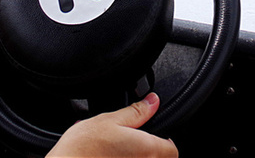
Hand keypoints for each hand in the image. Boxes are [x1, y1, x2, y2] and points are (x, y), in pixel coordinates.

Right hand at [47, 93, 176, 157]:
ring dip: (133, 156)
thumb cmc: (82, 149)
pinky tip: (105, 157)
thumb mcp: (108, 120)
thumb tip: (153, 101)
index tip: (154, 135)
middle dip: (149, 150)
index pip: (172, 149)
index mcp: (147, 149)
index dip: (166, 141)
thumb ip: (135, 112)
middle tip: (130, 142)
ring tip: (115, 151)